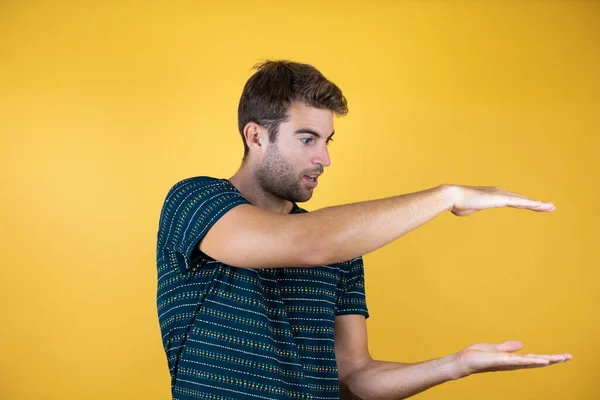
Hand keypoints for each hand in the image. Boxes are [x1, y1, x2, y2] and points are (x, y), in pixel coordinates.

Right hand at [446, 185, 555, 216]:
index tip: (534, 207)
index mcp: (493, 195)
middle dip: (536, 204)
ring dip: (538, 204)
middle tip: (550, 206)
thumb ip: (468, 208)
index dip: (524, 203)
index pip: (513, 201)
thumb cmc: (456, 203)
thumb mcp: (465, 208)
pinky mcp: (501, 199)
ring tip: (551, 208)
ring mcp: (501, 195)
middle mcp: (499, 193)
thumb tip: (460, 209)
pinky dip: (531, 204)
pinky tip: (540, 206)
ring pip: (524, 200)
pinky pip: (519, 202)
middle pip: (522, 199)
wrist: (452, 197)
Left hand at [453, 340, 571, 377]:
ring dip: (546, 359)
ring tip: (561, 358)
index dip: (548, 358)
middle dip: (553, 359)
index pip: (534, 358)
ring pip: (531, 361)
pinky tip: (542, 360)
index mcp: (513, 360)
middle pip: (537, 361)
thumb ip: (508, 347)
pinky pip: (519, 360)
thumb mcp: (495, 349)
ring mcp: (508, 363)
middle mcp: (513, 363)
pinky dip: (531, 360)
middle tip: (569, 357)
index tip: (562, 356)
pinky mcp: (501, 361)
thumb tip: (521, 344)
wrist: (464, 361)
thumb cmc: (477, 356)